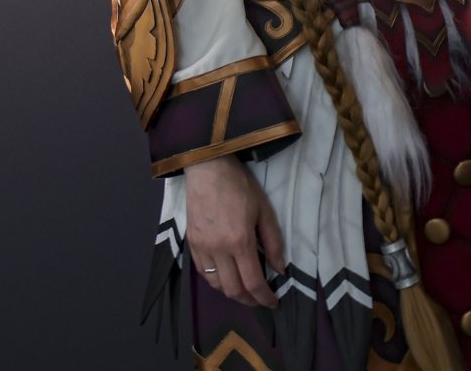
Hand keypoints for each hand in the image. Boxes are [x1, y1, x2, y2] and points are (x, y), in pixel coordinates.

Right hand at [185, 154, 285, 307]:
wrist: (208, 167)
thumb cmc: (240, 185)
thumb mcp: (264, 210)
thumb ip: (273, 242)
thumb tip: (279, 269)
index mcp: (240, 241)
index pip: (253, 282)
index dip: (265, 298)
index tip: (273, 302)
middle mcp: (219, 249)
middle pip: (233, 290)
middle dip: (249, 301)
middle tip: (260, 299)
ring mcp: (202, 247)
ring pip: (216, 285)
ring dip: (231, 293)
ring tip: (244, 290)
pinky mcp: (191, 242)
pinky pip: (202, 272)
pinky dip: (216, 281)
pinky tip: (225, 276)